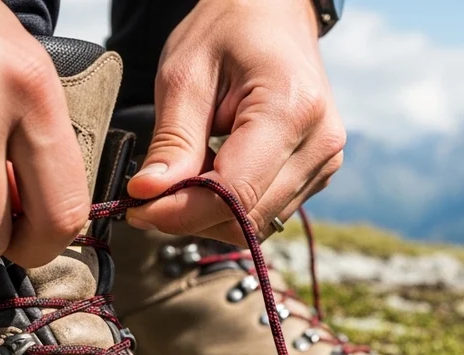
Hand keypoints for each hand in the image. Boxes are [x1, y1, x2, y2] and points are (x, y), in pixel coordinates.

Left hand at [124, 0, 344, 245]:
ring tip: (181, 178)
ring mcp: (324, 161)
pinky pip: (268, 213)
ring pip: (257, 225)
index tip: (138, 208)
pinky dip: (230, 208)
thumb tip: (149, 196)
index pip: (235, 193)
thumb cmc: (228, 31)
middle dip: (191, 216)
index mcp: (291, 110)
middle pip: (247, 218)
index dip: (182, 212)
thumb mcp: (185, 75)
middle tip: (150, 194)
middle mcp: (320, 143)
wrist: (273, 15)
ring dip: (210, 216)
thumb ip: (172, 141)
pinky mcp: (318, 172)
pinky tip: (209, 177)